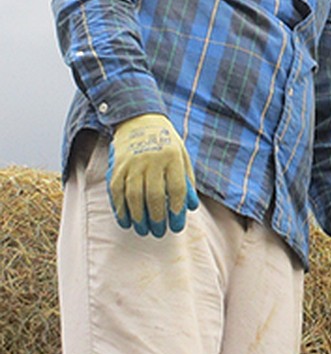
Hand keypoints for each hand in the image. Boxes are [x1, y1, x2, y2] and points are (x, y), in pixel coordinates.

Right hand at [107, 113, 199, 236]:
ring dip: (139, 218)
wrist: (139, 120)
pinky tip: (127, 222)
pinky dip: (121, 210)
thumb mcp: (182, 156)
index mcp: (172, 157)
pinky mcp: (117, 167)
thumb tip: (190, 207)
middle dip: (157, 218)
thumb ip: (187, 180)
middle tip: (160, 233)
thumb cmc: (166, 143)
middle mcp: (152, 160)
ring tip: (144, 231)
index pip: (177, 188)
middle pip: (154, 195)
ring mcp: (132, 163)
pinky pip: (117, 193)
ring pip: (134, 196)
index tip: (177, 226)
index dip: (176, 210)